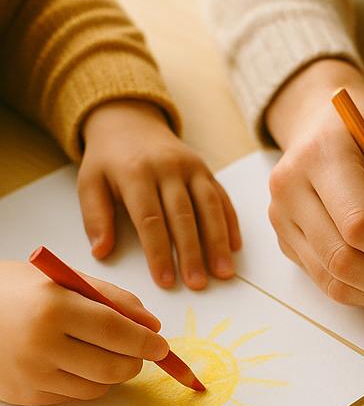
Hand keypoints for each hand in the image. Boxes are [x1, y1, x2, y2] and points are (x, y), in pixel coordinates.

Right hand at [0, 260, 168, 405]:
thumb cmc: (18, 291)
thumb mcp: (63, 279)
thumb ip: (113, 299)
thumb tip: (152, 326)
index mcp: (54, 308)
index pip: (118, 333)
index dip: (148, 342)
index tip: (161, 346)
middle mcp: (41, 345)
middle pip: (113, 367)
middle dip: (135, 361)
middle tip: (137, 351)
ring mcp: (32, 374)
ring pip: (99, 387)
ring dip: (111, 372)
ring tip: (98, 350)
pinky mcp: (26, 395)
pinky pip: (75, 395)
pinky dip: (85, 381)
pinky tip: (71, 361)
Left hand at [79, 101, 241, 289]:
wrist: (130, 122)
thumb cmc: (109, 160)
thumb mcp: (89, 183)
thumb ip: (95, 217)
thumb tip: (101, 252)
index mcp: (135, 173)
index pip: (150, 219)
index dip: (159, 252)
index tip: (166, 281)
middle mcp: (167, 168)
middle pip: (183, 216)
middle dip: (192, 253)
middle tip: (198, 284)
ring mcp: (191, 167)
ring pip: (209, 208)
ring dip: (217, 242)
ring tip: (223, 272)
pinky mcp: (207, 170)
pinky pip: (222, 198)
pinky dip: (230, 223)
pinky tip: (233, 247)